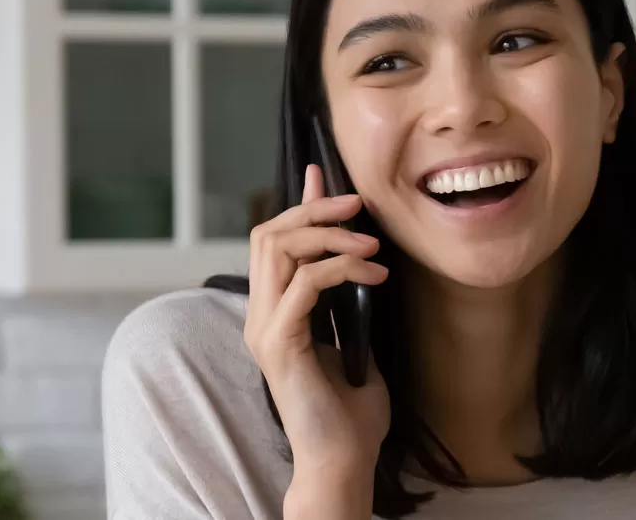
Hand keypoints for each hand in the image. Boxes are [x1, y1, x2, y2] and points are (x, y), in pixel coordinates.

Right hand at [244, 164, 390, 485]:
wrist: (345, 459)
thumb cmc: (353, 408)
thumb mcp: (356, 335)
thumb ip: (349, 296)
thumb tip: (361, 259)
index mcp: (275, 313)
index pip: (275, 243)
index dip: (300, 206)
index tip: (323, 176)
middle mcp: (261, 315)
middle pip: (268, 235)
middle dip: (314, 210)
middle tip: (357, 204)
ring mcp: (265, 329)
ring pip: (279, 249)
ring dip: (330, 235)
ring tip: (372, 245)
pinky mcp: (280, 343)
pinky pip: (305, 283)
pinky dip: (341, 268)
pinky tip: (374, 274)